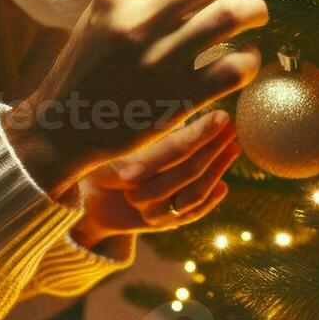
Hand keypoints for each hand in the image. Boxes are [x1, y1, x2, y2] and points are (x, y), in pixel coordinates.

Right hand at [2, 0, 267, 193]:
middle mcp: (137, 22)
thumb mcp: (102, 15)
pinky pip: (233, 69)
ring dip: (256, 10)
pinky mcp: (176, 101)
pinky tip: (248, 57)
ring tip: (258, 13)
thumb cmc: (88, 67)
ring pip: (229, 16)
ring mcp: (158, 62)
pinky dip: (251, 58)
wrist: (63, 128)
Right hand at [71, 110, 238, 249]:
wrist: (84, 200)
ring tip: (233, 146)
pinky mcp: (158, 225)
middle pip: (186, 171)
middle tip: (231, 124)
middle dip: (213, 147)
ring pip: (192, 194)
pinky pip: (189, 215)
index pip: (171, 150)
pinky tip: (225, 184)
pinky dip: (209, 202)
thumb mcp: (118, 137)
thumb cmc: (101, 158)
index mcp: (125, 165)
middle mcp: (136, 192)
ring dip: (217, 170)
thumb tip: (186, 94)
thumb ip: (147, 124)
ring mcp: (149, 212)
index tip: (221, 115)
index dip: (199, 133)